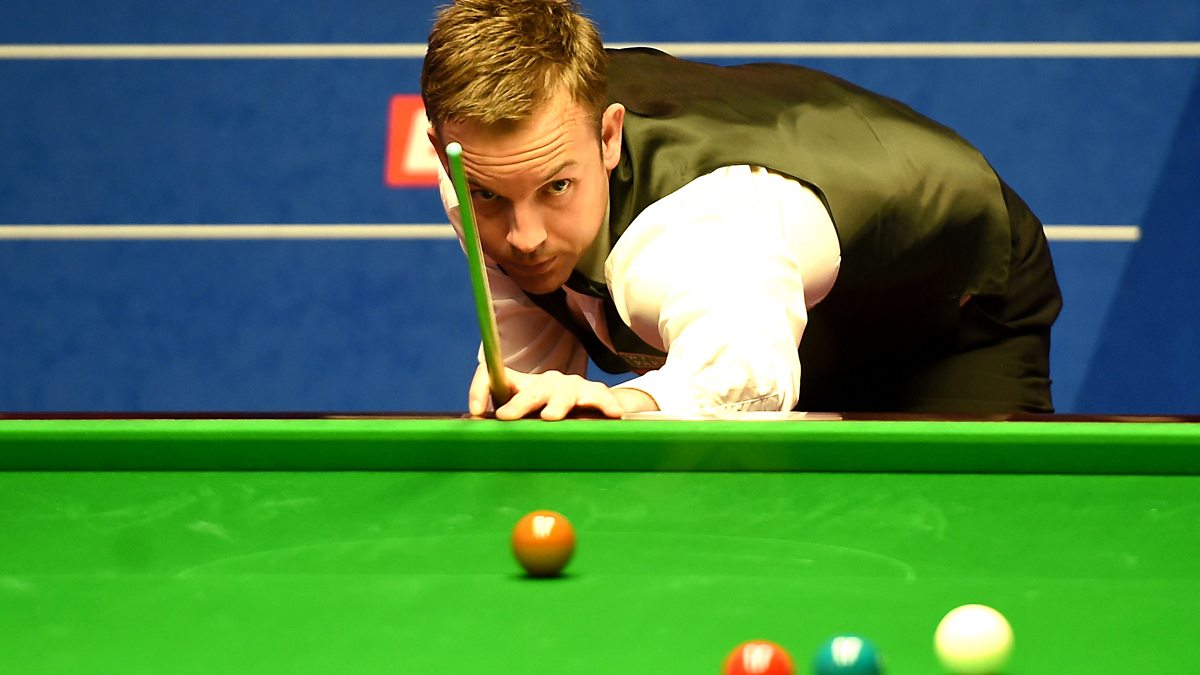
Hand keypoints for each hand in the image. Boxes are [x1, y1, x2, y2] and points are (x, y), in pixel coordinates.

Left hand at [468, 365, 644, 419]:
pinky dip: (604, 405)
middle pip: (530, 390)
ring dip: (556, 405)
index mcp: (524, 386)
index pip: (495, 376)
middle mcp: (546, 382)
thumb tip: (476, 442)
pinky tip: (612, 415)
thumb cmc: (551, 412)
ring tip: (551, 417)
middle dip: (519, 403)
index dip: (481, 388)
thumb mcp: (527, 416)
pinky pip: (600, 397)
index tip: (476, 411)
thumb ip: (506, 425)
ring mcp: (572, 386)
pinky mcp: (595, 393)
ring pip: (563, 394)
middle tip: (507, 416)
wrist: (592, 402)